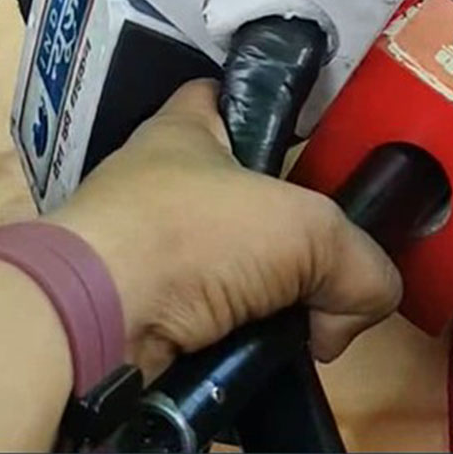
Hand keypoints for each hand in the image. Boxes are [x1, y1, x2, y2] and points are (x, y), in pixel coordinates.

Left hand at [47, 80, 401, 374]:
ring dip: (254, 300)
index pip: (225, 96)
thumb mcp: (309, 231)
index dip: (267, 112)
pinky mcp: (126, 315)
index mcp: (183, 130)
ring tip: (288, 324)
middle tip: (317, 267)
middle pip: (234, 198)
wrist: (92, 320)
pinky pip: (195, 327)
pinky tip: (249, 357)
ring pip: (215, 269)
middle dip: (276, 236)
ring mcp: (134, 251)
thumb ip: (360, 263)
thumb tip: (349, 314)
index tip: (304, 143)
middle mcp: (152, 184)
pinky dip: (226, 345)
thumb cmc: (190, 234)